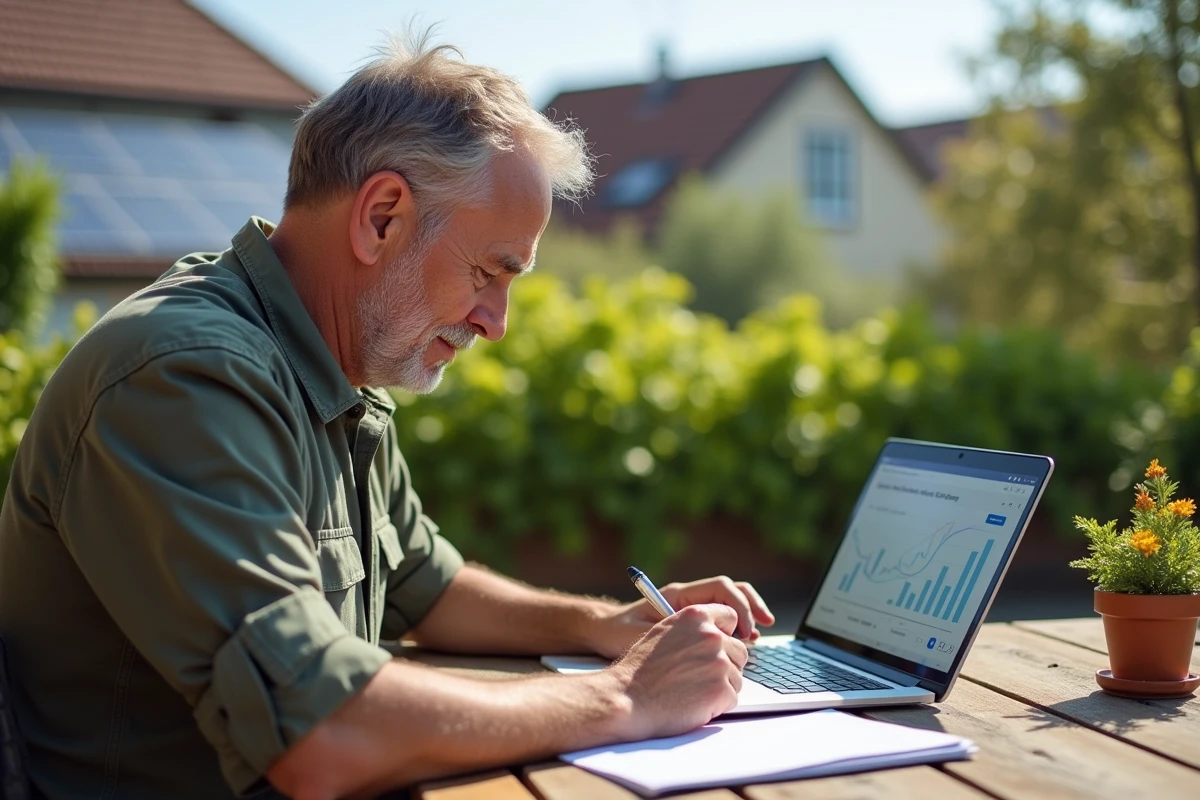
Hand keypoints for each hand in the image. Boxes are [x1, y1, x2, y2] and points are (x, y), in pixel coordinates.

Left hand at [587, 575, 774, 659]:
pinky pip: (722, 617)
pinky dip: (736, 627)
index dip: (738, 607)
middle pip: (732, 590)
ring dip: (748, 614)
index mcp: (679, 595)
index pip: (720, 587)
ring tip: (759, 635)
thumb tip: (704, 646)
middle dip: (751, 607)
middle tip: (760, 630)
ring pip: (730, 601)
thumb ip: (670, 639)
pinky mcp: (692, 621)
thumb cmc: (617, 634)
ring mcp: (691, 608)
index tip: (743, 631)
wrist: (602, 630)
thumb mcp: (640, 637)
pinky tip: (743, 644)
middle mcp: (688, 597)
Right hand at [608, 604, 747, 738]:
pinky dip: (717, 704)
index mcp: (696, 616)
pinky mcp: (722, 690)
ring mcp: (719, 663)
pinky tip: (693, 703)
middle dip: (725, 664)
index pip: (731, 616)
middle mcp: (712, 636)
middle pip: (739, 650)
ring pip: (737, 676)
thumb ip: (692, 628)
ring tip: (691, 691)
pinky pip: (732, 698)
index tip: (716, 647)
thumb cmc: (640, 670)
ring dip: (720, 686)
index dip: (725, 634)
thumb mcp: (664, 632)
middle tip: (698, 677)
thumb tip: (716, 632)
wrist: (628, 699)